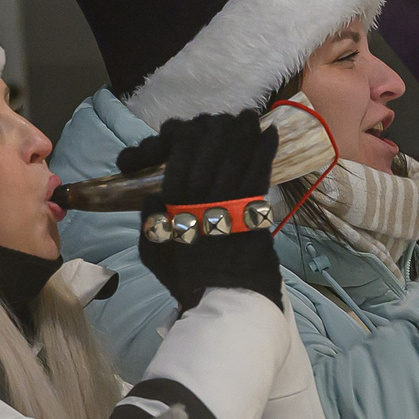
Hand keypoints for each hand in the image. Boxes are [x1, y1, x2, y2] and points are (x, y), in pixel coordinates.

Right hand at [121, 110, 283, 311]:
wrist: (225, 299)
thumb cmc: (186, 277)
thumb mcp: (151, 251)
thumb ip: (148, 219)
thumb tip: (152, 196)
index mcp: (175, 198)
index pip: (182, 146)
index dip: (184, 130)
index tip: (184, 130)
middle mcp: (203, 189)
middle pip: (212, 139)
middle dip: (216, 124)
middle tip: (219, 122)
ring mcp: (233, 194)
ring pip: (239, 147)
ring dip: (243, 128)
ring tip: (245, 118)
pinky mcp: (257, 204)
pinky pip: (262, 166)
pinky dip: (267, 146)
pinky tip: (269, 132)